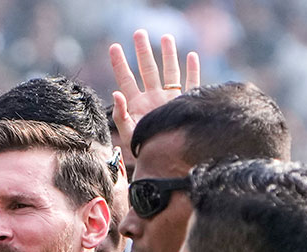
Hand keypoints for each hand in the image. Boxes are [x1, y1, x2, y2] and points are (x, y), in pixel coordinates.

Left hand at [109, 29, 199, 150]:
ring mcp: (169, 100)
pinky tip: (191, 56)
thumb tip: (115, 93)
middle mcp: (153, 98)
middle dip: (143, 51)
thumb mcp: (129, 133)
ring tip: (166, 37)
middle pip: (147, 70)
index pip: (126, 78)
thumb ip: (120, 114)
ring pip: (169, 72)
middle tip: (139, 32)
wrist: (165, 163)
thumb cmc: (144, 150)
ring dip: (168, 55)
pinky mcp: (184, 105)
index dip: (119, 63)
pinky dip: (192, 70)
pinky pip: (190, 84)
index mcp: (136, 104)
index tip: (114, 47)